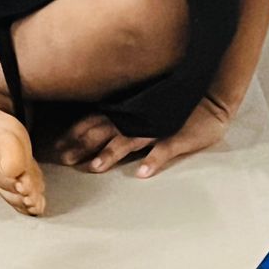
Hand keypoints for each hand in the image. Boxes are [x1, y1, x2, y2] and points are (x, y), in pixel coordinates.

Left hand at [53, 94, 230, 177]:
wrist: (212, 95)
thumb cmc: (175, 101)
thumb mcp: (143, 103)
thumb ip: (120, 110)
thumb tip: (94, 120)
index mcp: (127, 109)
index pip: (94, 120)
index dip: (74, 133)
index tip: (57, 146)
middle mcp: (137, 117)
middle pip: (104, 131)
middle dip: (83, 145)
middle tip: (64, 159)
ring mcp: (157, 127)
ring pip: (129, 140)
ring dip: (111, 153)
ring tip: (96, 166)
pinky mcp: (178, 136)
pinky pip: (164, 149)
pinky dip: (153, 160)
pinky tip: (141, 173)